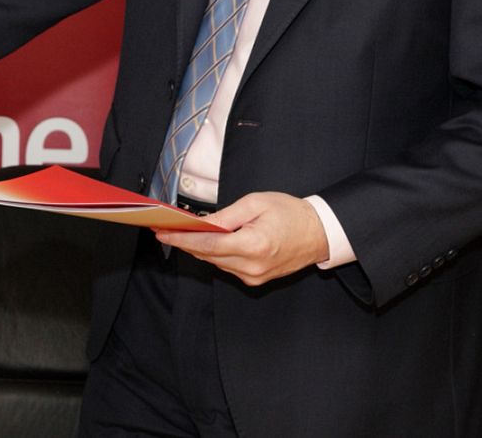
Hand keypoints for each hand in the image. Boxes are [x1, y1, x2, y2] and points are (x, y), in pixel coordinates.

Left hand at [154, 192, 328, 284]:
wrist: (319, 233)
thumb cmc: (290, 213)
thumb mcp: (256, 204)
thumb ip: (225, 216)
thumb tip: (200, 224)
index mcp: (253, 245)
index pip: (207, 246)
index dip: (181, 240)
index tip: (162, 233)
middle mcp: (252, 266)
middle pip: (207, 256)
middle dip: (184, 242)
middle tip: (163, 230)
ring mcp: (254, 276)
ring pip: (216, 262)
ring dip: (198, 249)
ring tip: (178, 233)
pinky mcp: (256, 279)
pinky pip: (227, 266)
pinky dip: (215, 254)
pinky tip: (204, 241)